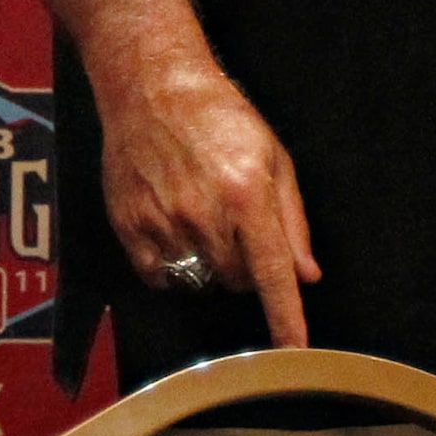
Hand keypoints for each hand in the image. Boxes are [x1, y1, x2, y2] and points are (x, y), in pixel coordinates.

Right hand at [97, 60, 321, 346]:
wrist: (151, 85)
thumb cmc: (219, 114)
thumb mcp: (272, 155)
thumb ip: (291, 220)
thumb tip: (306, 275)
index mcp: (246, 194)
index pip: (272, 274)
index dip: (286, 318)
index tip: (295, 350)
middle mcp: (203, 214)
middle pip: (236, 279)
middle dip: (244, 264)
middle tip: (234, 221)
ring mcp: (162, 221)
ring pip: (199, 279)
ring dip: (207, 262)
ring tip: (199, 215)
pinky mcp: (128, 224)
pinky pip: (158, 274)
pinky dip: (170, 263)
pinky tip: (171, 224)